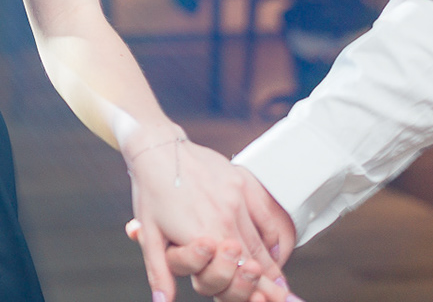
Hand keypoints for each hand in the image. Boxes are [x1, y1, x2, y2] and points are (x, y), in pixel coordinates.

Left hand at [122, 136, 296, 301]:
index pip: (236, 272)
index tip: (270, 301)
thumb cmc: (150, 192)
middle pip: (253, 259)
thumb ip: (160, 272)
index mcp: (203, 235)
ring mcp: (236, 199)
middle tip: (281, 297)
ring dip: (272, 264)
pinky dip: (273, 235)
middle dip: (267, 282)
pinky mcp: (242, 182)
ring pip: (260, 239)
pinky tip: (276, 251)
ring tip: (282, 284)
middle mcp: (225, 218)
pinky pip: (265, 214)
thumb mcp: (150, 235)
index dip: (253, 291)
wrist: (156, 147)